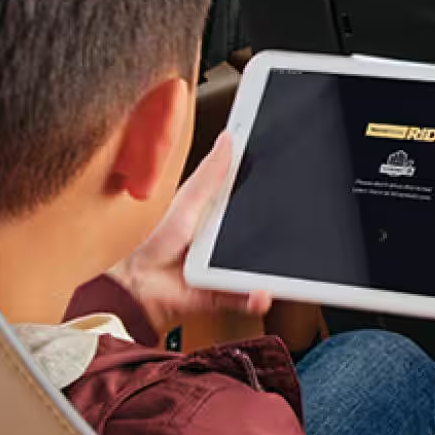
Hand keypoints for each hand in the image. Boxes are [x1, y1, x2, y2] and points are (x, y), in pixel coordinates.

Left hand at [107, 132, 269, 334]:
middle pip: (263, 235)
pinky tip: (261, 293)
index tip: (289, 182)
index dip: (271, 189)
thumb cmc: (155, 242)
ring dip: (270, 273)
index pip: (251, 197)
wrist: (139, 286)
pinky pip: (246, 296)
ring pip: (260, 268)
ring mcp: (227, 267)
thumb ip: (210, 174)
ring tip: (277, 272)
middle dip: (282, 237)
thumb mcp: (188, 201)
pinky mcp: (224, 292)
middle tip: (296, 233)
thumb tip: (228, 138)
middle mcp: (226, 240)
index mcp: (218, 212)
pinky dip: (255, 297)